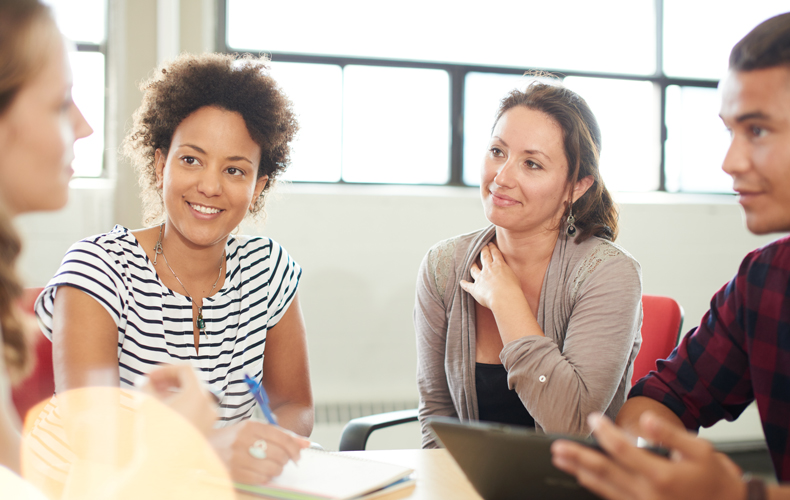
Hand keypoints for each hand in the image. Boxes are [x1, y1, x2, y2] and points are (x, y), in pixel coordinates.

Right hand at [138, 364, 216, 435]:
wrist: (164, 467)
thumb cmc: (156, 435)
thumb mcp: (148, 404)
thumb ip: (147, 385)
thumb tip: (146, 379)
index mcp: (198, 394)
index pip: (185, 369)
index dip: (165, 369)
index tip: (150, 375)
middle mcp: (209, 404)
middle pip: (191, 381)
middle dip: (169, 380)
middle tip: (151, 383)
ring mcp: (210, 417)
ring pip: (193, 395)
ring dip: (175, 391)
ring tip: (155, 396)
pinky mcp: (206, 428)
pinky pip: (196, 408)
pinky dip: (182, 404)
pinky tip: (165, 409)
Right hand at [209, 420, 309, 483]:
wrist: (203, 448)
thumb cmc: (234, 439)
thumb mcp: (254, 430)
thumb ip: (280, 435)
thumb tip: (306, 443)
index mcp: (250, 426)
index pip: (281, 436)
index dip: (294, 447)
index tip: (298, 455)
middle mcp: (243, 440)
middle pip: (278, 453)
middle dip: (286, 460)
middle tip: (284, 462)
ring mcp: (236, 457)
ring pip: (271, 467)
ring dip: (277, 470)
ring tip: (273, 468)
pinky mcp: (232, 472)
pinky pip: (259, 479)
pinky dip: (266, 478)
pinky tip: (262, 474)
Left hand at [459, 243, 522, 311]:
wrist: (504, 298)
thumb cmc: (512, 289)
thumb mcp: (514, 277)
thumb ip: (508, 273)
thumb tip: (507, 275)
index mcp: (499, 265)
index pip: (495, 253)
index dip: (492, 248)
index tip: (490, 244)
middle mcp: (488, 269)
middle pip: (484, 257)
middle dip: (483, 251)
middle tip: (482, 247)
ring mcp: (480, 278)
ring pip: (474, 269)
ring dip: (472, 265)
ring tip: (471, 262)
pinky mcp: (475, 288)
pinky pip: (468, 285)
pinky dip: (464, 284)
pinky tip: (461, 282)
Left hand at [551, 412, 745, 499]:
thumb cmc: (715, 478)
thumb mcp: (699, 450)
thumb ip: (669, 434)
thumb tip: (645, 420)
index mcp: (660, 476)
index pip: (621, 451)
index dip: (604, 432)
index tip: (593, 418)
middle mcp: (648, 494)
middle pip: (603, 472)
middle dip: (578, 457)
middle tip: (557, 446)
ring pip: (603, 488)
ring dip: (579, 472)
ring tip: (561, 460)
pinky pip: (613, 499)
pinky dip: (594, 488)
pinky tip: (582, 478)